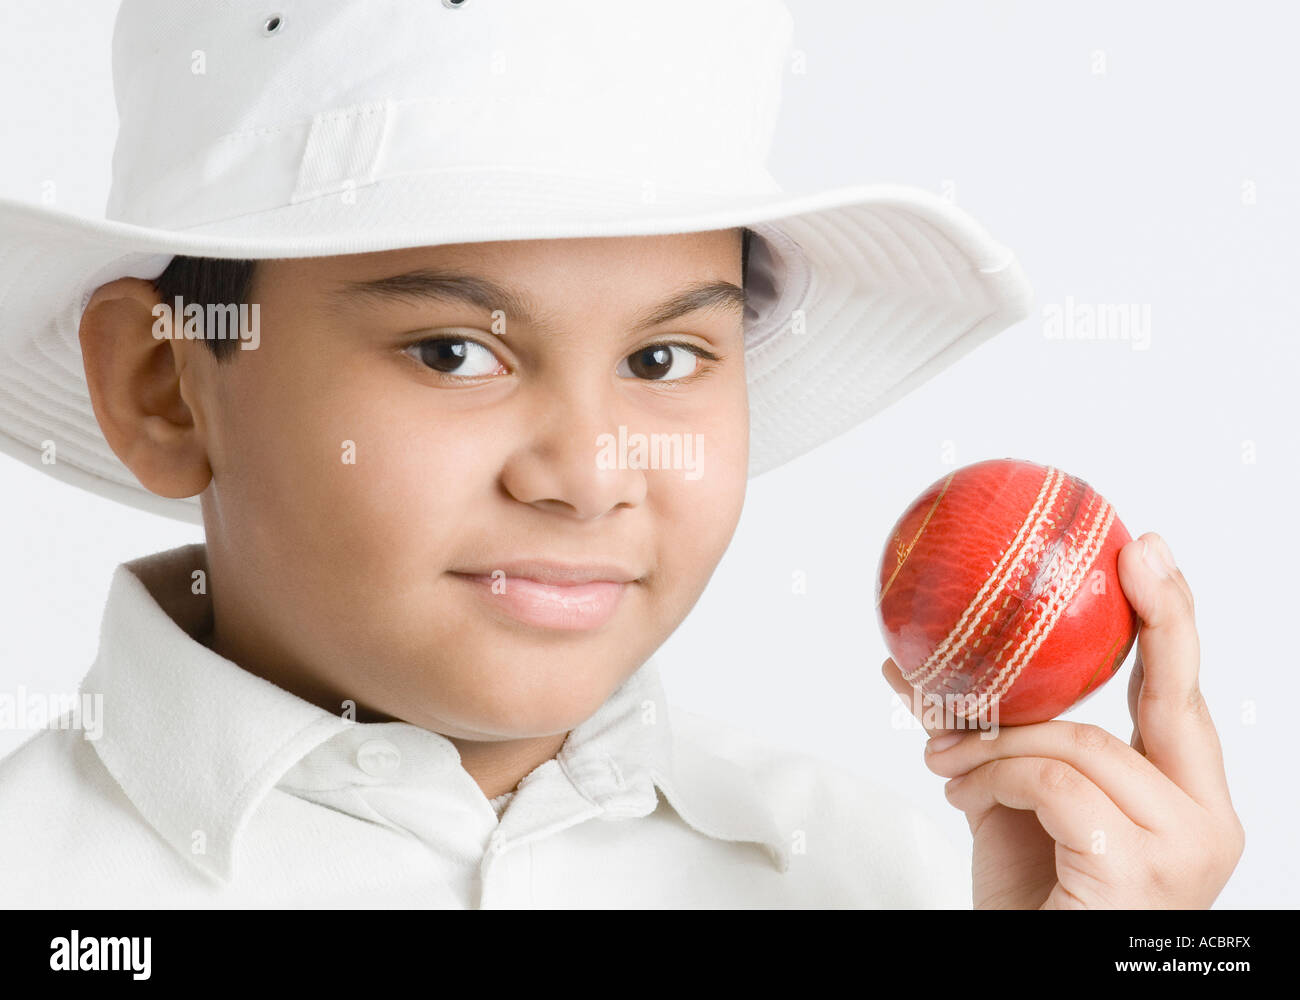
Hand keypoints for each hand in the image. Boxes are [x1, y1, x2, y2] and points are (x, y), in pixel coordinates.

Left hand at [882, 532, 1244, 908]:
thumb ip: (984, 732)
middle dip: (1159, 617)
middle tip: (1131, 555)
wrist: (1024, 967)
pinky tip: (967, 798)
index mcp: (1184, 798)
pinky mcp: (1140, 867)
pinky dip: (995, 778)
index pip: (1182, 697)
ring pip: (1080, 742)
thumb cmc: (1031, 896)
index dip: (1173, 620)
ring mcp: (1183, 847)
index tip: (1149, 552)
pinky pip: (1054, 781)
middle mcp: (1205, 821)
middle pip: (1173, 697)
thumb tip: (912, 666)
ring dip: (995, 745)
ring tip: (949, 762)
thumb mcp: (1008, 799)